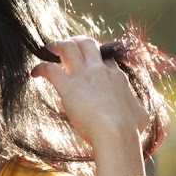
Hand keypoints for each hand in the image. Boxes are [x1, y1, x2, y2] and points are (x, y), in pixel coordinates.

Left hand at [30, 37, 149, 148]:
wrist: (117, 134)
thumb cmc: (130, 130)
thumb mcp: (141, 116)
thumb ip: (138, 110)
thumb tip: (141, 113)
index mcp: (117, 78)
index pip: (105, 60)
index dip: (96, 59)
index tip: (90, 63)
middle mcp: (101, 71)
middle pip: (88, 44)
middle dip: (77, 42)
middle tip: (68, 46)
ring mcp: (84, 75)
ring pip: (68, 47)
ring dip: (57, 45)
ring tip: (49, 48)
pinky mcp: (68, 86)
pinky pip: (49, 68)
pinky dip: (40, 67)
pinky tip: (35, 73)